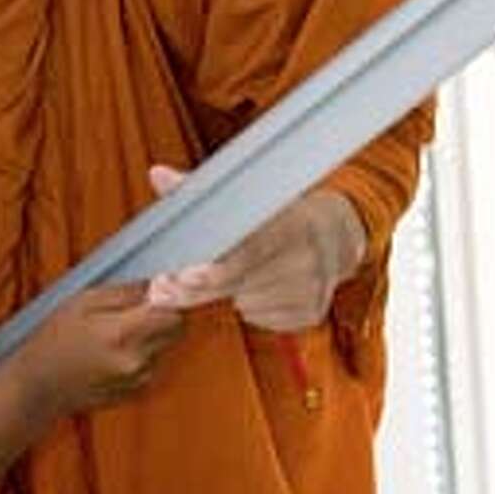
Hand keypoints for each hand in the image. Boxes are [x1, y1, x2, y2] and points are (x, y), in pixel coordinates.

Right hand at [19, 283, 183, 414]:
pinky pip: (151, 366)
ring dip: (151, 339)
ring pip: (164, 348)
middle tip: (137, 312)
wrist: (38, 387)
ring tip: (115, 337)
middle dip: (163, 318)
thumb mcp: (81, 303)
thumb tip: (155, 285)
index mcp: (123, 333)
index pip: (173, 314)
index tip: (165, 294)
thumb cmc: (53, 341)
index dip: (172, 301)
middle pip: (176, 332)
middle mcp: (136, 360)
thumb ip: (124, 293)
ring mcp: (137, 380)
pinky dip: (140, 357)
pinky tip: (112, 356)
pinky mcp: (135, 392)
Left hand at [145, 166, 365, 331]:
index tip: (182, 275)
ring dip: (228, 293)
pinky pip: (260, 318)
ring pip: (245, 303)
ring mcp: (312, 289)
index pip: (250, 250)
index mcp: (290, 222)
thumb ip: (198, 189)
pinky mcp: (312, 314)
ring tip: (243, 271)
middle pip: (239, 283)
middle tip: (162, 290)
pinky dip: (250, 306)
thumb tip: (157, 175)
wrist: (337, 235)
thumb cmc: (279, 213)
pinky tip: (260, 286)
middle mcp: (307, 256)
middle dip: (194, 289)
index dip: (216, 267)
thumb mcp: (247, 196)